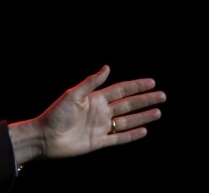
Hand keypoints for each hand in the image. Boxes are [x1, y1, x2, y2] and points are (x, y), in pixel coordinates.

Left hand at [10, 65, 165, 162]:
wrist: (45, 137)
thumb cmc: (56, 114)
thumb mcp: (73, 95)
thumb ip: (91, 83)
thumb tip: (108, 67)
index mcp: (94, 99)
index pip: (120, 90)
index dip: (136, 86)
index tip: (151, 82)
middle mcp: (100, 112)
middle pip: (128, 104)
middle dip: (145, 100)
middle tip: (162, 95)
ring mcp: (100, 127)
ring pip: (127, 121)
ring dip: (143, 116)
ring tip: (158, 112)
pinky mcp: (98, 142)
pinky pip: (119, 138)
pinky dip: (132, 135)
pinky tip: (144, 130)